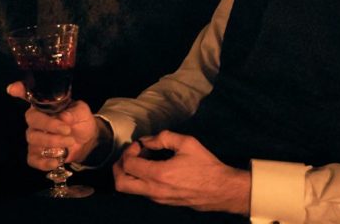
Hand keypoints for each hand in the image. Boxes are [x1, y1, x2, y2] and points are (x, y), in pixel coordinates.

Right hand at [6, 82, 103, 168]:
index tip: (13, 89)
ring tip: (69, 142)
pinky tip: (56, 160)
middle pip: (32, 120)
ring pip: (34, 140)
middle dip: (50, 126)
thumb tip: (64, 117)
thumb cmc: (81, 121)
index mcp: (45, 105)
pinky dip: (44, 162)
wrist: (87, 141)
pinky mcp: (36, 154)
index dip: (20, 91)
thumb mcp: (82, 112)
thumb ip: (74, 112)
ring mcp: (34, 137)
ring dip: (53, 142)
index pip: (29, 95)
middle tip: (67, 130)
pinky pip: (33, 159)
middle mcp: (36, 120)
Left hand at [112, 130, 249, 214]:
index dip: (128, 151)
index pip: (127, 164)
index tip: (140, 145)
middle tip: (130, 155)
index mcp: (158, 174)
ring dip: (129, 173)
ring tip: (143, 159)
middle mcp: (154, 190)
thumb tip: (146, 141)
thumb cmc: (206, 165)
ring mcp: (157, 199)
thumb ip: (163, 138)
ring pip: (130, 190)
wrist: (221, 190)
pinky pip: (142, 192)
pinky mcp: (163, 202)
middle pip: (120, 183)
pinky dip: (140, 179)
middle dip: (118, 167)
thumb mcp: (187, 143)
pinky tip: (153, 168)